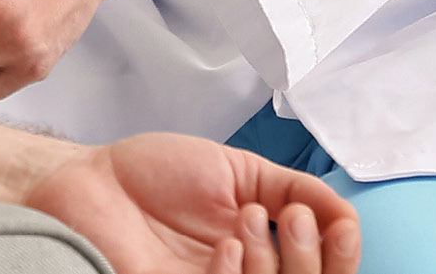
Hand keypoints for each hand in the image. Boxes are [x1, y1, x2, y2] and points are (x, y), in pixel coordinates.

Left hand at [26, 136, 358, 273]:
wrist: (90, 179)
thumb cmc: (153, 175)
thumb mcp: (238, 172)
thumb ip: (293, 188)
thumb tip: (345, 213)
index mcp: (266, 251)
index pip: (322, 271)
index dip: (343, 257)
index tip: (343, 226)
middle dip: (312, 259)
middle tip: (292, 216)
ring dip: (278, 264)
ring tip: (248, 217)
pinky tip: (226, 246)